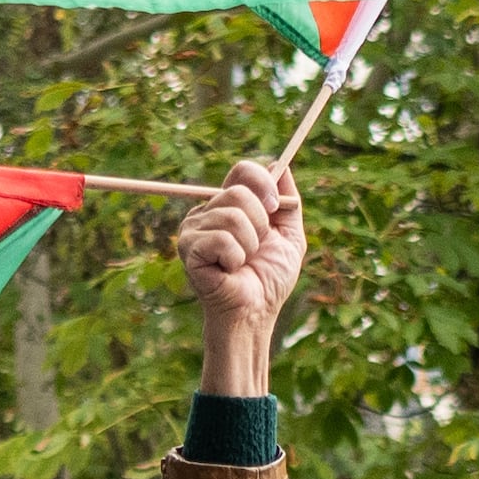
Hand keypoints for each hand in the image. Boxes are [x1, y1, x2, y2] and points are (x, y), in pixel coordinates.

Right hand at [178, 159, 304, 398]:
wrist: (256, 313)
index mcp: (227, 204)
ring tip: (242, 263)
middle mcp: (206, 212)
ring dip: (249, 245)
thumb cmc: (269, 280)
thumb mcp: (289, 236)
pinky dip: (236, 258)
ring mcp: (192, 229)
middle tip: (256, 248)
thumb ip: (289, 203)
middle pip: (238, 192)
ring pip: (232, 216)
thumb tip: (283, 165)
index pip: (242, 171)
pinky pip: (222, 239)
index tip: (275, 207)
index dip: (263, 183)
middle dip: (260, 224)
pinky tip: (229, 271)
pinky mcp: (188, 249)